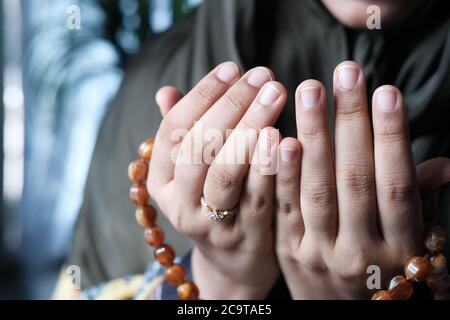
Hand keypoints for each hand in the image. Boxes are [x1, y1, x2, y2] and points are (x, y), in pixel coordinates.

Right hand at [148, 62, 286, 298]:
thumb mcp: (191, 171)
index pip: (174, 129)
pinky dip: (270, 166)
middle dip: (231, 105)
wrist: (233, 262)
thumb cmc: (214, 201)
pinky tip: (287, 137)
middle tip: (263, 75)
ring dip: (250, 129)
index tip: (232, 66)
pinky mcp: (244, 240)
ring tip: (275, 95)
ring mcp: (209, 225)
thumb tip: (164, 91)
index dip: (202, 94)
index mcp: (160, 180)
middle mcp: (177, 203)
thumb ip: (181, 132)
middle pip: (199, 148)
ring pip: (225, 173)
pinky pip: (257, 199)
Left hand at [274, 61, 449, 298]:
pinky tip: (279, 138)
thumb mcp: (407, 242)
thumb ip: (418, 201)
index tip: (385, 91)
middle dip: (350, 122)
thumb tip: (443, 163)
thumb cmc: (379, 268)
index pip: (396, 183)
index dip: (392, 136)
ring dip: (313, 137)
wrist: (340, 317)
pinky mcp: (289, 252)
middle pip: (355, 178)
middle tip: (344, 73)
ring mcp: (321, 253)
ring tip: (308, 91)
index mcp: (400, 246)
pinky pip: (283, 209)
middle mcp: (361, 251)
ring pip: (317, 189)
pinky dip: (282, 174)